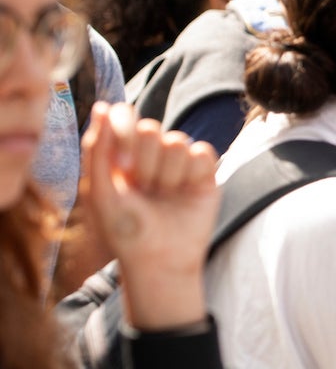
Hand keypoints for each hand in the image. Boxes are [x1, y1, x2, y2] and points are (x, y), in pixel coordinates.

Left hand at [82, 102, 220, 329]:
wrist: (161, 262)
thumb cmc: (125, 232)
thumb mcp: (100, 193)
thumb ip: (98, 150)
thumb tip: (101, 105)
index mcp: (122, 154)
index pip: (124, 115)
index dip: (125, 129)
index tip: (124, 163)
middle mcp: (151, 154)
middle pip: (151, 128)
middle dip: (144, 162)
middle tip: (143, 189)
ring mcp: (179, 162)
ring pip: (178, 141)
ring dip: (168, 173)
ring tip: (163, 196)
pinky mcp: (205, 172)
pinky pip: (202, 152)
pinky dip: (192, 173)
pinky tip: (186, 192)